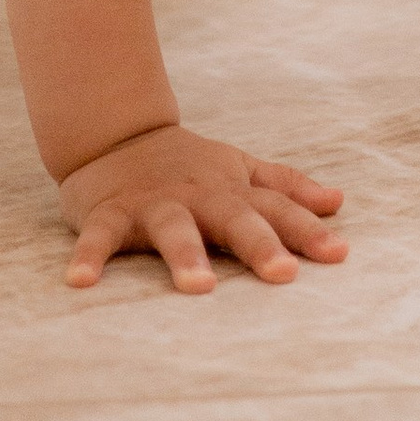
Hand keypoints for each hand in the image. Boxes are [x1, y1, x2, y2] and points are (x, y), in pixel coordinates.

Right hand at [56, 121, 348, 294]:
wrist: (114, 132)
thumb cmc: (188, 164)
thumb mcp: (239, 170)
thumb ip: (286, 187)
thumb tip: (338, 202)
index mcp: (231, 189)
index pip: (276, 208)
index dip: (307, 230)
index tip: (338, 254)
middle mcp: (197, 194)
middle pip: (233, 218)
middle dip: (259, 244)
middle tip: (283, 274)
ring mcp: (153, 202)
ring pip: (173, 227)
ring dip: (185, 255)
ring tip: (199, 288)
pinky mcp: (108, 212)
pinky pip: (99, 236)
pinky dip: (89, 257)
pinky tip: (81, 283)